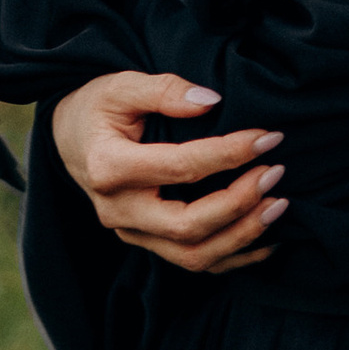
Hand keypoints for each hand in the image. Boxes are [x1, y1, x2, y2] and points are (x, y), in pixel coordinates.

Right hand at [50, 71, 286, 273]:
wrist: (70, 138)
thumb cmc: (97, 107)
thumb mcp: (121, 85)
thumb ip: (164, 90)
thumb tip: (211, 101)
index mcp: (109, 167)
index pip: (180, 167)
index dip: (228, 153)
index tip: (266, 137)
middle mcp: (118, 211)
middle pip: (187, 225)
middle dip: (239, 203)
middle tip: (275, 173)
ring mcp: (131, 234)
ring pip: (192, 256)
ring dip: (241, 236)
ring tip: (278, 205)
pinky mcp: (145, 243)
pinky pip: (193, 264)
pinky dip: (233, 258)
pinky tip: (266, 241)